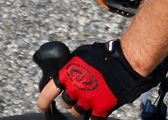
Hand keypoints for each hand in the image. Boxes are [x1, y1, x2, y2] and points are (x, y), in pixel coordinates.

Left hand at [37, 39, 155, 117]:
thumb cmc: (105, 55)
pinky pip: (92, 119)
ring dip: (81, 107)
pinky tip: (97, 110)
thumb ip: (71, 67)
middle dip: (70, 100)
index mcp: (68, 76)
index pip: (48, 92)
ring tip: (91, 97)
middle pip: (65, 103)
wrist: (125, 63)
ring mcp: (87, 101)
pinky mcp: (100, 109)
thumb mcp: (81, 55)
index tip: (42, 106)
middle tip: (79, 93)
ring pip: (77, 112)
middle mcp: (75, 90)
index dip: (43, 101)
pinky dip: (93, 116)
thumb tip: (66, 72)